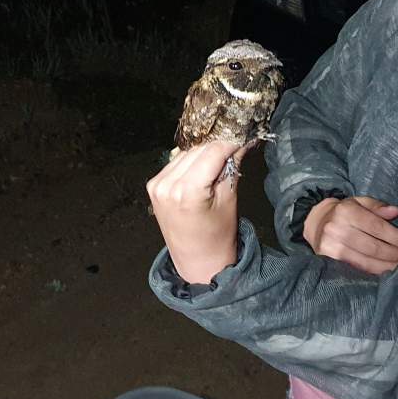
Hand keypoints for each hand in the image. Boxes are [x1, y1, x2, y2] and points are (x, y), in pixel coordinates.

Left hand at [146, 141, 249, 283]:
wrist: (197, 260)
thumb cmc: (216, 236)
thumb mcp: (229, 199)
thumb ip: (232, 167)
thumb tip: (240, 141)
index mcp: (187, 191)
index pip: (213, 151)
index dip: (230, 142)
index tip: (243, 138)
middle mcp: (167, 185)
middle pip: (198, 149)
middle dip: (218, 146)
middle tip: (235, 147)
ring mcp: (157, 185)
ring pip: (186, 153)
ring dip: (204, 152)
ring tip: (220, 161)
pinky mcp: (154, 185)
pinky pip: (176, 162)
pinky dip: (190, 161)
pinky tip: (202, 169)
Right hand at [303, 195, 397, 275]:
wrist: (315, 223)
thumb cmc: (343, 213)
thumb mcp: (358, 202)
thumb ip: (376, 206)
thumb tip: (395, 212)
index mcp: (346, 211)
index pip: (377, 226)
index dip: (396, 237)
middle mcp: (337, 228)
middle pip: (373, 246)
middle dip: (394, 253)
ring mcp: (331, 245)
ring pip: (365, 260)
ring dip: (386, 265)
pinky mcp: (328, 258)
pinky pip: (356, 267)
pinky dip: (373, 270)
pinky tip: (385, 270)